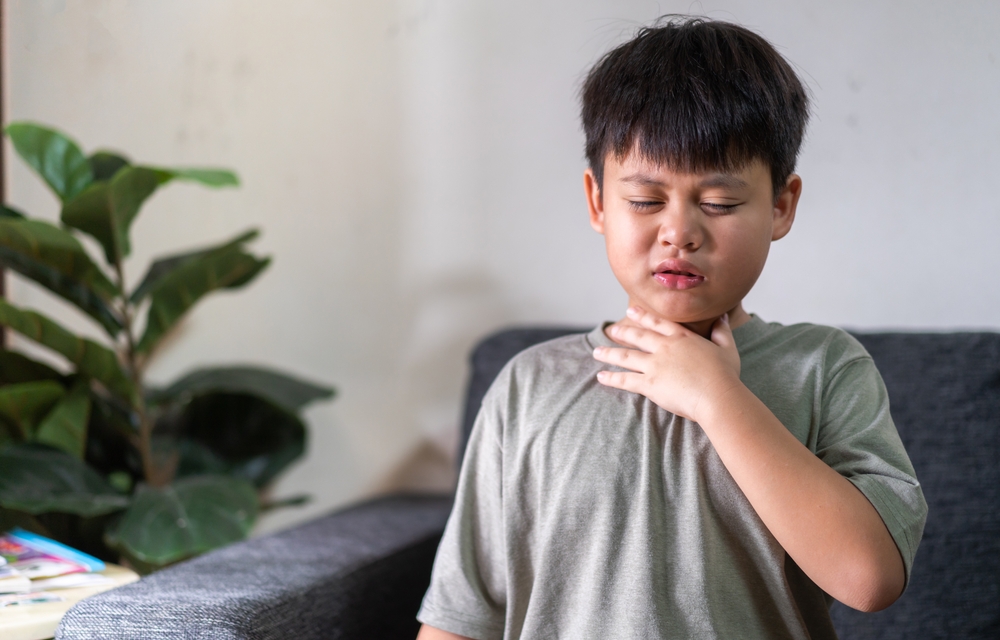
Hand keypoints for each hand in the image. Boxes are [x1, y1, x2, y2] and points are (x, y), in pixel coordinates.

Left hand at [592, 306, 742, 422]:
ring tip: (596, 352)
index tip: (631, 311)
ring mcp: (655, 365)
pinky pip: (626, 380)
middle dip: (622, 333)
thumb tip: (723, 318)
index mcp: (682, 338)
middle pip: (638, 337)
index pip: (659, 324)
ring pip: (626, 357)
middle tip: (610, 330)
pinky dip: (612, 378)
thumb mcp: (727, 349)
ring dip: (609, 354)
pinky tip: (601, 376)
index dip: (643, 316)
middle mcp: (665, 348)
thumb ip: (722, 332)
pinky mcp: (650, 384)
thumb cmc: (726, 375)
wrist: (717, 396)